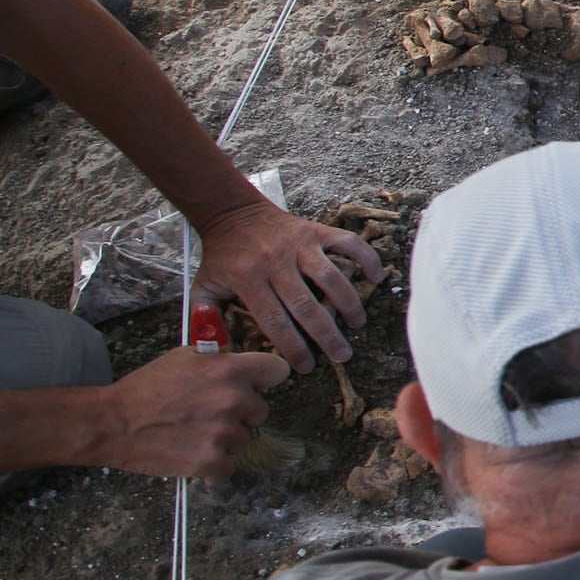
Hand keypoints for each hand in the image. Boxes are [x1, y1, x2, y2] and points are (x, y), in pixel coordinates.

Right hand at [100, 344, 289, 484]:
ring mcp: (224, 432)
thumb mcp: (184, 357)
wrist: (112, 423)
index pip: (277, 371)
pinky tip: (192, 454)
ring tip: (192, 433)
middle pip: (260, 411)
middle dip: (240, 414)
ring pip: (244, 440)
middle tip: (208, 414)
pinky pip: (228, 467)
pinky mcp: (212, 461)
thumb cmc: (145, 389)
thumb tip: (240, 361)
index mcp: (230, 370)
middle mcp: (233, 400)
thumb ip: (219, 359)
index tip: (253, 386)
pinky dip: (213, 466)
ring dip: (224, 440)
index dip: (263, 380)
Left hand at [192, 200, 381, 373]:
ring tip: (358, 323)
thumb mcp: (204, 286)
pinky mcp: (315, 231)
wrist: (232, 213)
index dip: (293, 346)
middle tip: (341, 355)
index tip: (306, 366)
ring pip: (331, 278)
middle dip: (327, 335)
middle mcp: (276, 262)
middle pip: (307, 305)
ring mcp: (299, 245)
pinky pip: (347, 243)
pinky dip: (366, 258)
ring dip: (348, 303)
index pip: (275, 320)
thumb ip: (205, 317)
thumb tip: (212, 350)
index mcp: (248, 279)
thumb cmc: (222, 256)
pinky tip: (375, 277)